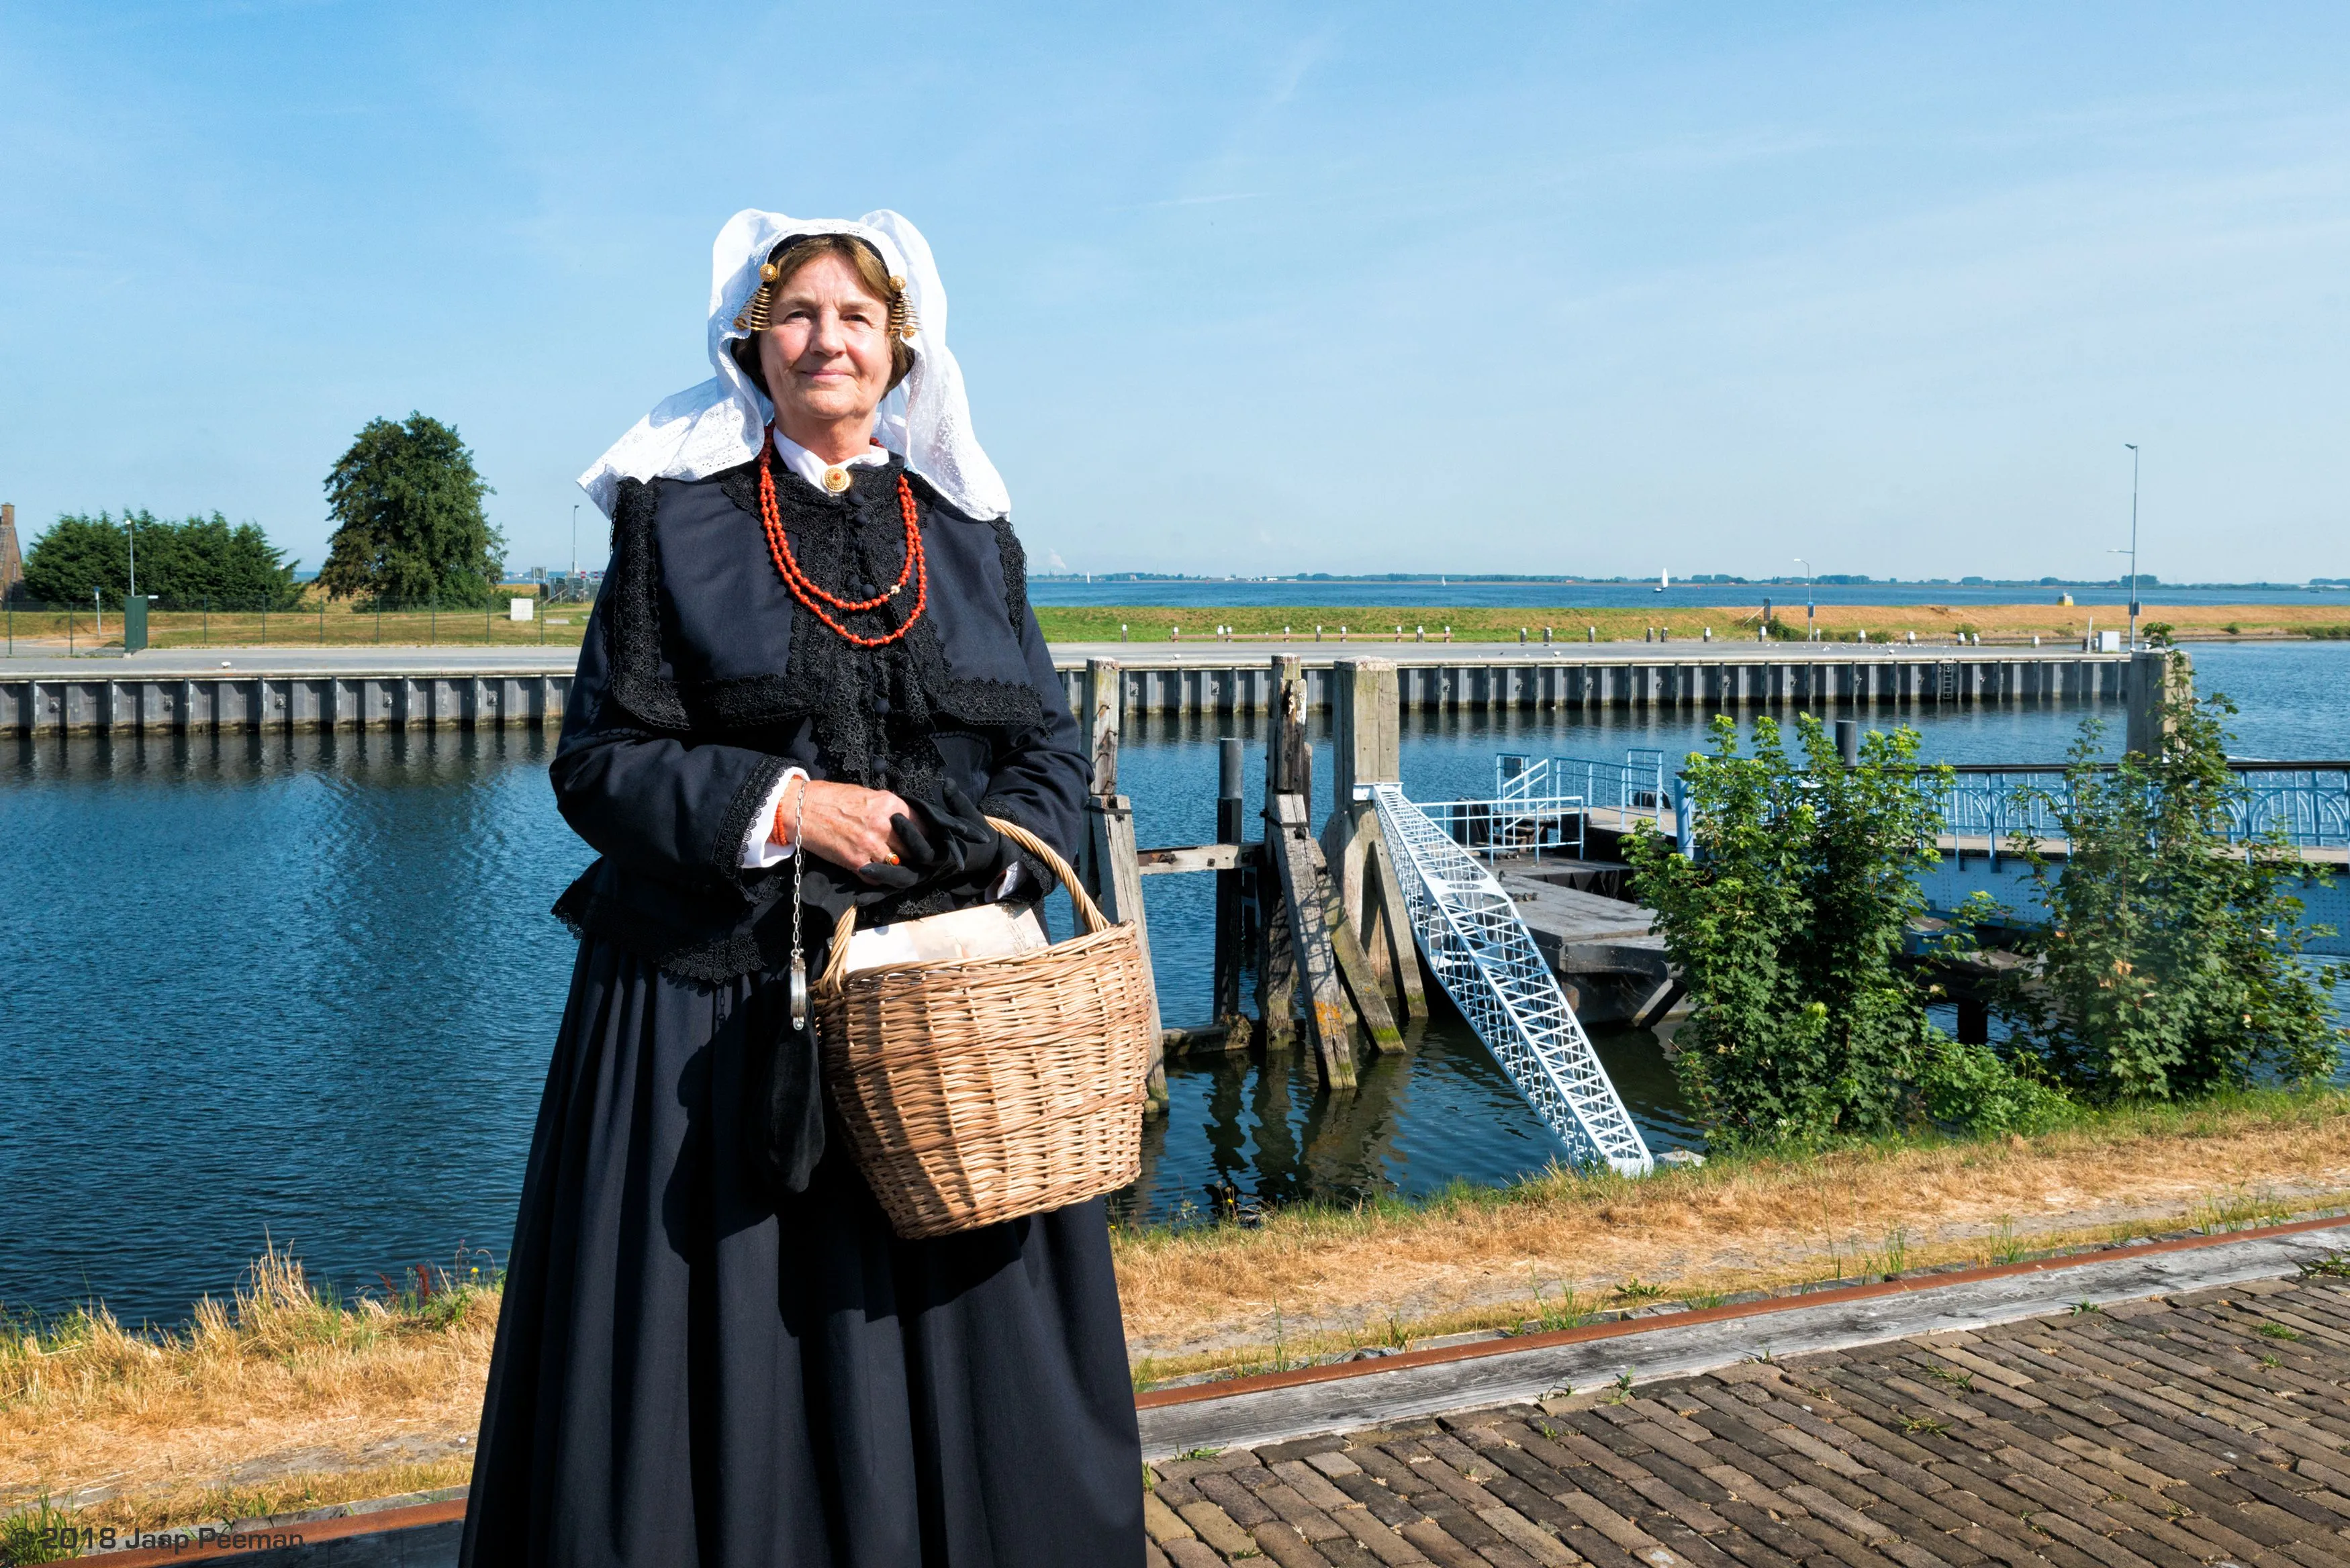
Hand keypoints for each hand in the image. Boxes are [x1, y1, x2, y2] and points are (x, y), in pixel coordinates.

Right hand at [783, 778, 913, 883]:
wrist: (803, 809)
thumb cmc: (833, 799)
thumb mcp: (868, 795)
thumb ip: (890, 809)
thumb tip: (908, 823)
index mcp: (890, 805)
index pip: (923, 826)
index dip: (925, 836)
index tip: (925, 842)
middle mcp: (884, 825)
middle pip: (915, 849)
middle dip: (916, 855)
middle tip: (917, 859)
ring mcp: (871, 845)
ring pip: (900, 867)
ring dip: (900, 869)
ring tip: (900, 869)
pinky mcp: (857, 862)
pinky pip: (879, 878)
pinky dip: (880, 878)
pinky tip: (878, 872)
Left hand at [862, 781, 1010, 891]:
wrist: (978, 856)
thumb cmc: (973, 833)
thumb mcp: (968, 816)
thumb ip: (957, 802)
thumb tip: (949, 785)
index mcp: (942, 854)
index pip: (925, 849)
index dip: (911, 835)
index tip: (895, 817)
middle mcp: (929, 869)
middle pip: (906, 874)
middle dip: (886, 869)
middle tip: (865, 862)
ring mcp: (918, 876)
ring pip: (896, 883)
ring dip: (878, 880)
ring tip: (859, 873)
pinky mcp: (909, 879)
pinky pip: (890, 890)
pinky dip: (875, 893)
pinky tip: (857, 897)